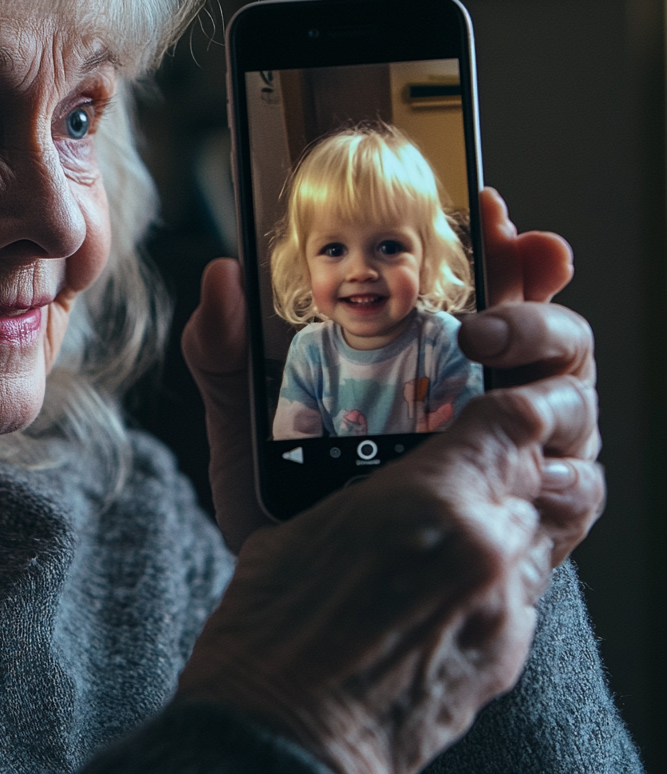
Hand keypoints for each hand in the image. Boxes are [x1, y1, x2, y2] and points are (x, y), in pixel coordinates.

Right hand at [177, 371, 602, 773]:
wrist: (279, 743)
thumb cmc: (270, 635)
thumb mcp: (294, 526)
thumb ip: (357, 481)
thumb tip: (369, 472)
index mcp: (431, 504)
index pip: (511, 424)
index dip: (502, 408)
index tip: (486, 403)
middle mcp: (486, 554)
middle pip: (538, 476)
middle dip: (507, 463)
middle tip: (460, 460)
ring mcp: (502, 612)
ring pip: (542, 533)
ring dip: (510, 515)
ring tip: (455, 519)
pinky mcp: (502, 659)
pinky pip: (525, 590)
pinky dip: (500, 570)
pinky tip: (445, 577)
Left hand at [181, 187, 589, 551]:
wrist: (300, 594)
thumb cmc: (283, 491)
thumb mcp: (247, 414)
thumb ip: (228, 348)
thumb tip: (222, 276)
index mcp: (431, 353)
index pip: (485, 285)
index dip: (498, 243)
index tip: (487, 207)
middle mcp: (488, 391)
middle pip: (551, 332)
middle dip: (532, 311)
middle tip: (480, 323)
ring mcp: (517, 450)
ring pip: (575, 397)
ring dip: (551, 383)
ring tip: (498, 382)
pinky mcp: (531, 511)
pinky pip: (578, 484)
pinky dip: (563, 472)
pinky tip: (528, 468)